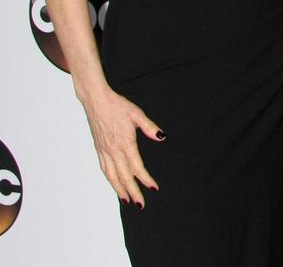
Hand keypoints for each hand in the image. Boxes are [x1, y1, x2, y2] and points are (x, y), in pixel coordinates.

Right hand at [79, 86, 162, 205]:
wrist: (96, 102)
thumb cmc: (118, 106)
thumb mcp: (137, 114)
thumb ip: (149, 128)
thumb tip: (161, 137)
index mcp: (125, 143)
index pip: (137, 167)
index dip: (145, 179)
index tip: (153, 188)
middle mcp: (113, 151)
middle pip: (124, 177)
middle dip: (133, 192)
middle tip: (141, 204)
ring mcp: (104, 151)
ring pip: (112, 176)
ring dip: (120, 190)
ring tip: (127, 201)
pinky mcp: (99, 149)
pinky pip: (104, 169)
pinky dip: (110, 179)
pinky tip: (114, 184)